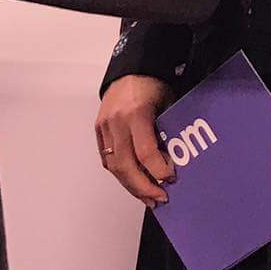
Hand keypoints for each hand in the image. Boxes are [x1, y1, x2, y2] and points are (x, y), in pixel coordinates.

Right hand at [95, 74, 174, 204]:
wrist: (131, 70)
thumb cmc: (153, 87)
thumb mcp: (169, 106)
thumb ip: (168, 134)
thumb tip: (171, 164)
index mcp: (136, 113)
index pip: (145, 152)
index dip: (158, 171)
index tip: (170, 179)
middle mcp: (116, 122)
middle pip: (125, 165)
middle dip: (143, 187)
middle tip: (159, 199)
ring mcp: (104, 127)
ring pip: (114, 166)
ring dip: (131, 186)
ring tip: (148, 198)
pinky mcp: (99, 131)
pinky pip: (107, 160)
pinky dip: (121, 175)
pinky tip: (134, 184)